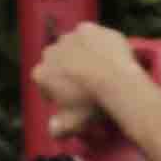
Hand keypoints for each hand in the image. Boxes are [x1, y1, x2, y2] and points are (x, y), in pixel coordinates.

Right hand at [31, 18, 146, 135]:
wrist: (118, 83)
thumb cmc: (93, 105)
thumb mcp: (74, 124)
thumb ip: (59, 129)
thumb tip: (54, 131)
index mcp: (41, 74)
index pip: (45, 83)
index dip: (58, 92)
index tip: (73, 99)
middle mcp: (50, 52)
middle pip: (58, 62)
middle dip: (68, 71)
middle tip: (88, 84)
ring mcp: (69, 38)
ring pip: (73, 46)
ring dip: (82, 55)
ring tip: (101, 69)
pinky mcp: (88, 29)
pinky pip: (92, 35)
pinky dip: (98, 43)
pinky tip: (109, 54)